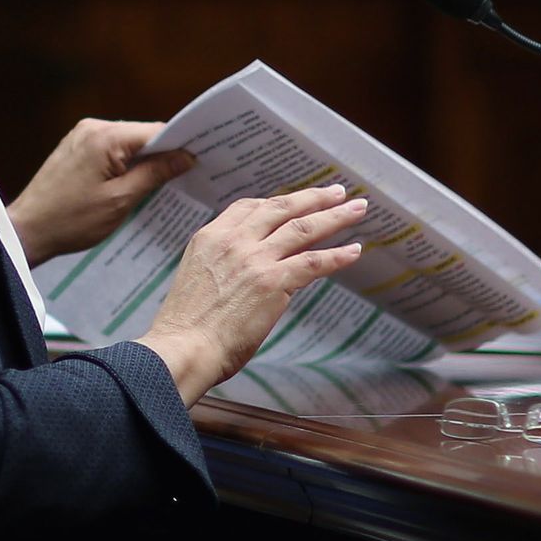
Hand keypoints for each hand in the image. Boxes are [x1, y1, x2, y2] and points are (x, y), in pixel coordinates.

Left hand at [7, 119, 193, 263]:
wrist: (27, 230)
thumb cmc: (72, 220)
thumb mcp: (121, 200)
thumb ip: (155, 174)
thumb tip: (186, 157)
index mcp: (106, 137)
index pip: (157, 131)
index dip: (181, 146)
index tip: (203, 160)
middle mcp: (94, 127)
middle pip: (143, 135)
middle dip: (164, 154)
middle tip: (189, 175)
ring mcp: (82, 135)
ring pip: (128, 143)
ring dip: (144, 161)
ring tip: (164, 183)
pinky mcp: (76, 147)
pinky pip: (111, 149)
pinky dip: (126, 163)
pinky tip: (135, 182)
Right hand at [139, 186, 367, 404]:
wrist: (183, 348)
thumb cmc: (186, 327)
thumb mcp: (198, 279)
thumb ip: (224, 266)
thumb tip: (251, 272)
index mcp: (210, 237)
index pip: (248, 207)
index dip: (277, 202)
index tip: (296, 201)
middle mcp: (234, 241)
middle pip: (281, 208)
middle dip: (313, 197)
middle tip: (337, 192)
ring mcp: (255, 259)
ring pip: (303, 228)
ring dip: (334, 216)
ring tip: (357, 210)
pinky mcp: (273, 282)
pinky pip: (313, 262)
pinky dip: (337, 256)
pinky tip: (353, 251)